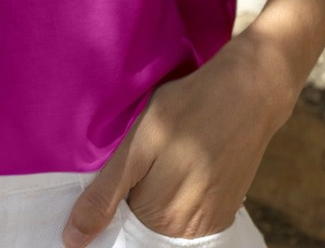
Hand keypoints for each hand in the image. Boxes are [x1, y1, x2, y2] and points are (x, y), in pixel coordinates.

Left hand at [61, 33, 295, 247]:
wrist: (250, 91)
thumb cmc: (190, 107)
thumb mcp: (141, 141)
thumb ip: (106, 193)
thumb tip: (73, 239)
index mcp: (162, 218)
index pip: (118, 224)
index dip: (109, 196)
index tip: (118, 167)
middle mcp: (189, 231)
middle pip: (142, 222)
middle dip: (133, 194)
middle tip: (144, 152)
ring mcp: (211, 222)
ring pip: (164, 216)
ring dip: (157, 191)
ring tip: (166, 153)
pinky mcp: (226, 210)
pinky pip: (188, 212)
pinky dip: (179, 190)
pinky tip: (183, 159)